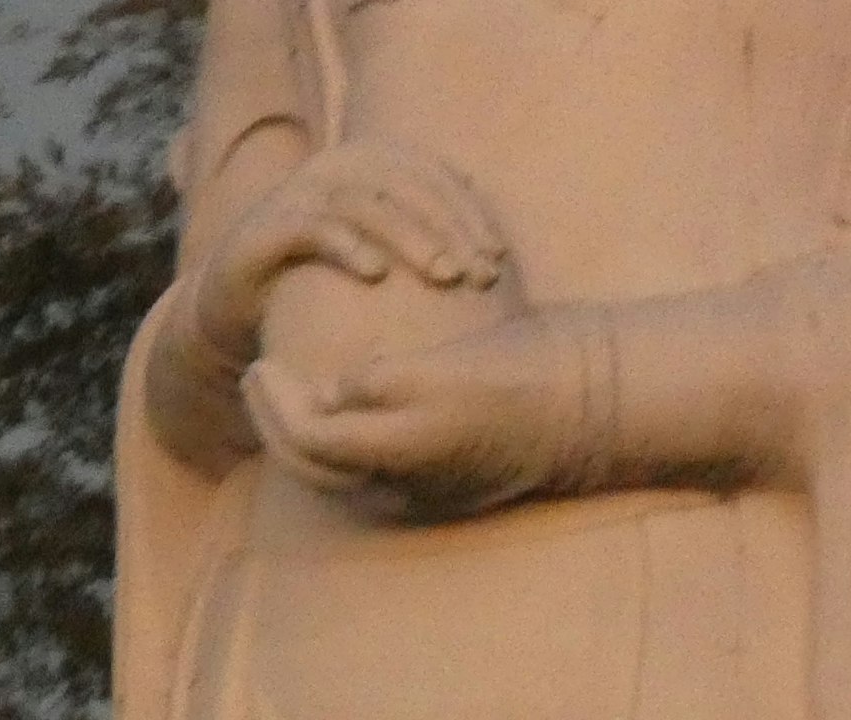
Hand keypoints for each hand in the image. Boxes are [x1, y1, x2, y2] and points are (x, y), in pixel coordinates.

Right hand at [190, 138, 508, 369]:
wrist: (240, 305)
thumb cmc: (326, 284)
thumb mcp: (383, 258)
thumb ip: (428, 242)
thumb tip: (499, 254)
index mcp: (372, 165)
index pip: (434, 178)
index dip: (471, 214)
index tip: (499, 260)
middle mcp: (338, 167)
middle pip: (407, 187)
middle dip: (451, 228)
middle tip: (479, 273)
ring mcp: (301, 192)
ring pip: (367, 204)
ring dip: (411, 238)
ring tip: (444, 276)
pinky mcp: (268, 224)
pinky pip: (312, 227)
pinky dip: (347, 246)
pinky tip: (375, 275)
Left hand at [245, 310, 601, 523]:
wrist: (589, 402)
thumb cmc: (519, 375)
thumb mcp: (445, 369)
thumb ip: (380, 384)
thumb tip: (333, 394)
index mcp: (399, 458)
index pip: (309, 443)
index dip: (275, 407)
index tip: (261, 363)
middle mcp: (407, 486)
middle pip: (318, 470)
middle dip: (278, 426)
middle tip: (262, 376)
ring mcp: (429, 486)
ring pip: (345, 473)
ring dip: (309, 435)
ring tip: (295, 389)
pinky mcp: (449, 474)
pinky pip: (377, 464)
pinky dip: (348, 436)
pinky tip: (350, 399)